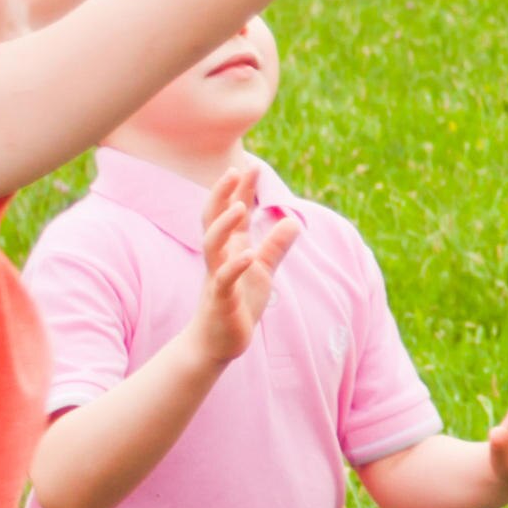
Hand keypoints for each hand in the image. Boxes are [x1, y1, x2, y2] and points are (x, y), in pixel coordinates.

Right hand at [189, 170, 301, 367]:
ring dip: (224, 226)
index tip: (249, 166)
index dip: (239, 191)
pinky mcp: (220, 300)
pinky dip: (235, 266)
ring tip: (241, 207)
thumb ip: (275, 246)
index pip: (232, 213)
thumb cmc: (238, 304)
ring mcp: (216, 278)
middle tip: (233, 171)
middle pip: (213, 220)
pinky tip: (249, 255)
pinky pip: (224, 280)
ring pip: (212, 246)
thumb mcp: (262, 271)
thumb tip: (294, 220)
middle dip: (222, 196)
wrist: (218, 342)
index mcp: (230, 249)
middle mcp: (219, 258)